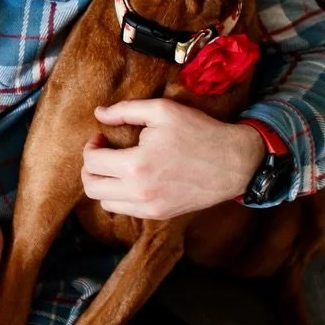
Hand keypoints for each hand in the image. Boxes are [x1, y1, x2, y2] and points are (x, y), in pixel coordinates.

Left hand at [80, 99, 265, 219]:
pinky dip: (119, 196)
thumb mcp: (162, 110)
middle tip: (102, 153)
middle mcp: (139, 192)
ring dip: (103, 183)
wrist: (234, 163)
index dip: (91, 147)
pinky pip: (124, 210)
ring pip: (105, 203)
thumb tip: (98, 114)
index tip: (101, 137)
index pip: (92, 163)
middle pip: (92, 187)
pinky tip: (130, 178)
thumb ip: (125, 111)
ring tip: (115, 166)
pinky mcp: (159, 214)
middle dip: (90, 167)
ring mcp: (149, 207)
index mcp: (136, 165)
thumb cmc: (199, 132)